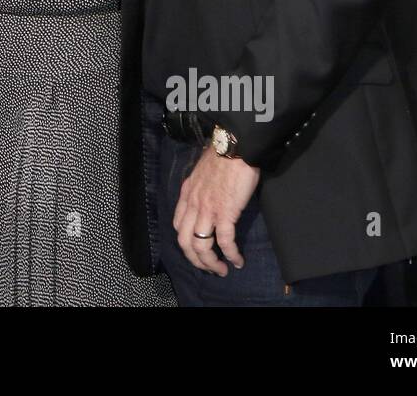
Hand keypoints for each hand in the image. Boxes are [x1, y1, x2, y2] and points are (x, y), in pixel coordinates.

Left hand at [173, 145, 260, 275]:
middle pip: (185, 241)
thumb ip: (201, 187)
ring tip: (222, 270)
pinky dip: (231, 254)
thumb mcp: (203, 172)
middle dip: (196, 260)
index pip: (179, 225)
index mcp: (187, 193)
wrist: (234, 145)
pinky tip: (238, 260)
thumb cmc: (223, 155)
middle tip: (209, 268)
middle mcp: (193, 204)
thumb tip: (208, 195)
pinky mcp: (225, 212)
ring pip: (201, 246)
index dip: (187, 242)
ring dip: (211, 263)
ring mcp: (207, 209)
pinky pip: (225, 241)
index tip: (198, 250)